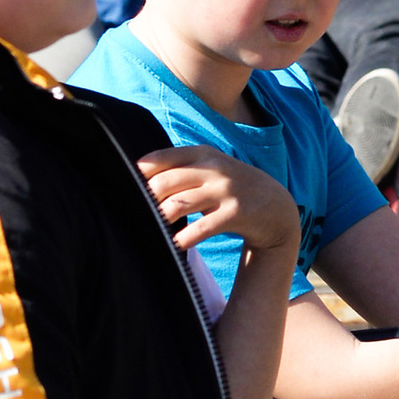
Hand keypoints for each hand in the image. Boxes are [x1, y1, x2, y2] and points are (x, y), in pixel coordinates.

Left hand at [139, 144, 299, 266]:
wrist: (276, 206)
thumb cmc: (230, 189)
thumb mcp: (209, 169)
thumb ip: (178, 170)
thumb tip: (135, 178)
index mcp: (201, 154)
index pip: (160, 159)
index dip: (138, 174)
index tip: (122, 188)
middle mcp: (212, 168)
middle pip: (165, 182)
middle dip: (146, 199)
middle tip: (133, 216)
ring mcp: (225, 190)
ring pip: (179, 204)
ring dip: (160, 219)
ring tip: (150, 230)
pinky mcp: (235, 213)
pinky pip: (202, 227)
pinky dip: (184, 238)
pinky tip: (175, 245)